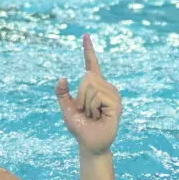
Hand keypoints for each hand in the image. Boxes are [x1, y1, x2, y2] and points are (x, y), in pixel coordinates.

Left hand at [56, 34, 121, 155]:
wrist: (89, 144)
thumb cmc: (79, 126)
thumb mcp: (66, 108)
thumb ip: (62, 94)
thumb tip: (62, 78)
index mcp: (93, 85)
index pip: (90, 64)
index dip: (88, 50)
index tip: (85, 35)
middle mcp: (105, 87)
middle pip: (86, 77)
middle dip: (80, 96)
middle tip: (86, 111)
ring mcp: (113, 95)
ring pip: (91, 87)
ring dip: (86, 104)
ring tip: (93, 115)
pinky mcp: (116, 104)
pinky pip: (98, 97)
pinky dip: (92, 108)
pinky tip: (99, 116)